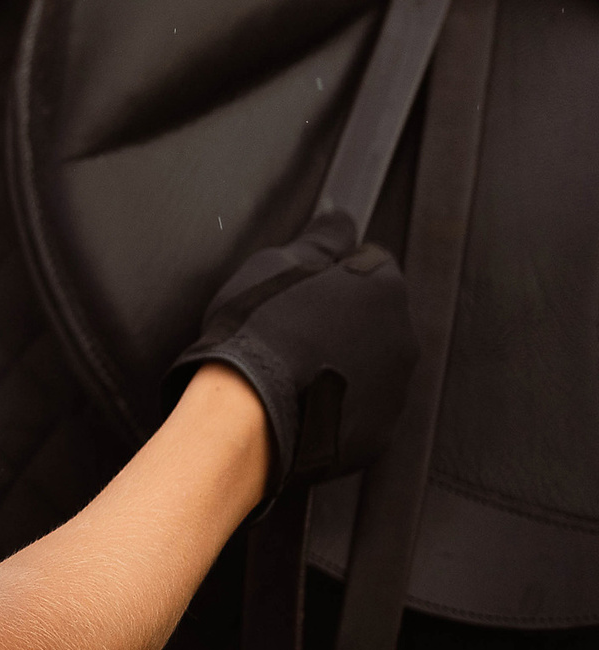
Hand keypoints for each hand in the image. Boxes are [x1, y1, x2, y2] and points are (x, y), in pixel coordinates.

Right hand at [167, 211, 417, 508]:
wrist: (248, 411)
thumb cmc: (258, 332)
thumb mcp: (277, 264)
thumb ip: (320, 238)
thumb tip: (340, 216)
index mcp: (383, 289)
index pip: (372, 263)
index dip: (334, 271)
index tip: (304, 286)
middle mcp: (402, 338)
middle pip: (375, 316)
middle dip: (341, 318)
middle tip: (292, 326)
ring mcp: (394, 390)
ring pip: (370, 363)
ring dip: (341, 359)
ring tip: (293, 366)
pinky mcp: (379, 432)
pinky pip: (360, 408)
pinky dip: (337, 401)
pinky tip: (301, 399)